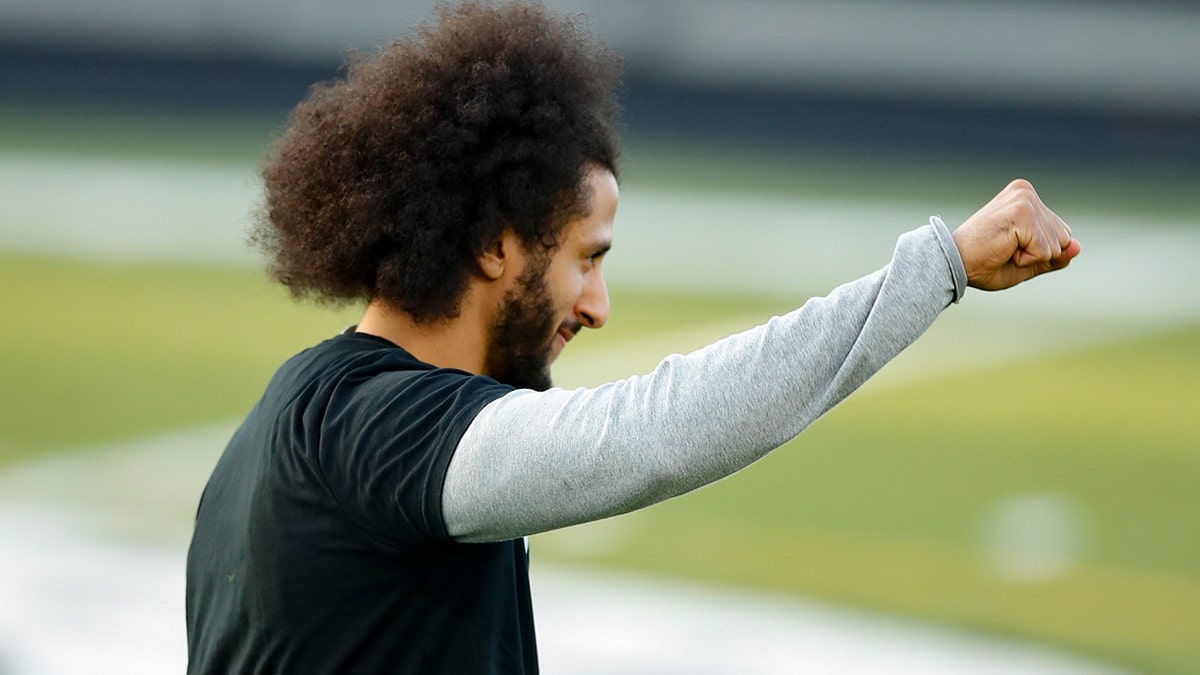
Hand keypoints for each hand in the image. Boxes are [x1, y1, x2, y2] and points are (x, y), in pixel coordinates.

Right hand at [951, 179, 1080, 290]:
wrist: (952, 264)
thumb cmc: (983, 263)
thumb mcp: (1027, 262)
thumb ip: (1055, 256)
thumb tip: (1077, 247)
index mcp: (1026, 198)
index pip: (1062, 234)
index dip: (1039, 252)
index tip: (1007, 247)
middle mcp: (1027, 192)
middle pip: (1064, 238)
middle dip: (1037, 254)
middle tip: (1003, 249)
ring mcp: (1025, 200)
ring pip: (1056, 246)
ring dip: (1030, 257)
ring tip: (1002, 249)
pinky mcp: (1022, 213)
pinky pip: (1044, 251)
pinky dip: (1025, 259)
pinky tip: (1003, 249)